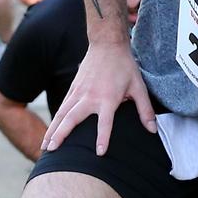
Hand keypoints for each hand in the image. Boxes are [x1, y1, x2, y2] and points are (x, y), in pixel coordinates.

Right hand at [42, 40, 155, 155]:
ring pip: (62, 114)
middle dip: (60, 135)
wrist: (107, 44)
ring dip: (52, 130)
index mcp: (108, 98)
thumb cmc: (124, 66)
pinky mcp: (73, 88)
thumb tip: (153, 129)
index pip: (104, 123)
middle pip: (72, 119)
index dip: (102, 138)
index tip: (99, 153)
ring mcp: (78, 92)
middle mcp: (90, 96)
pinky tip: (51, 131)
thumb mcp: (139, 87)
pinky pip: (62, 107)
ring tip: (45, 146)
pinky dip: (55, 120)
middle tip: (52, 150)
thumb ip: (145, 110)